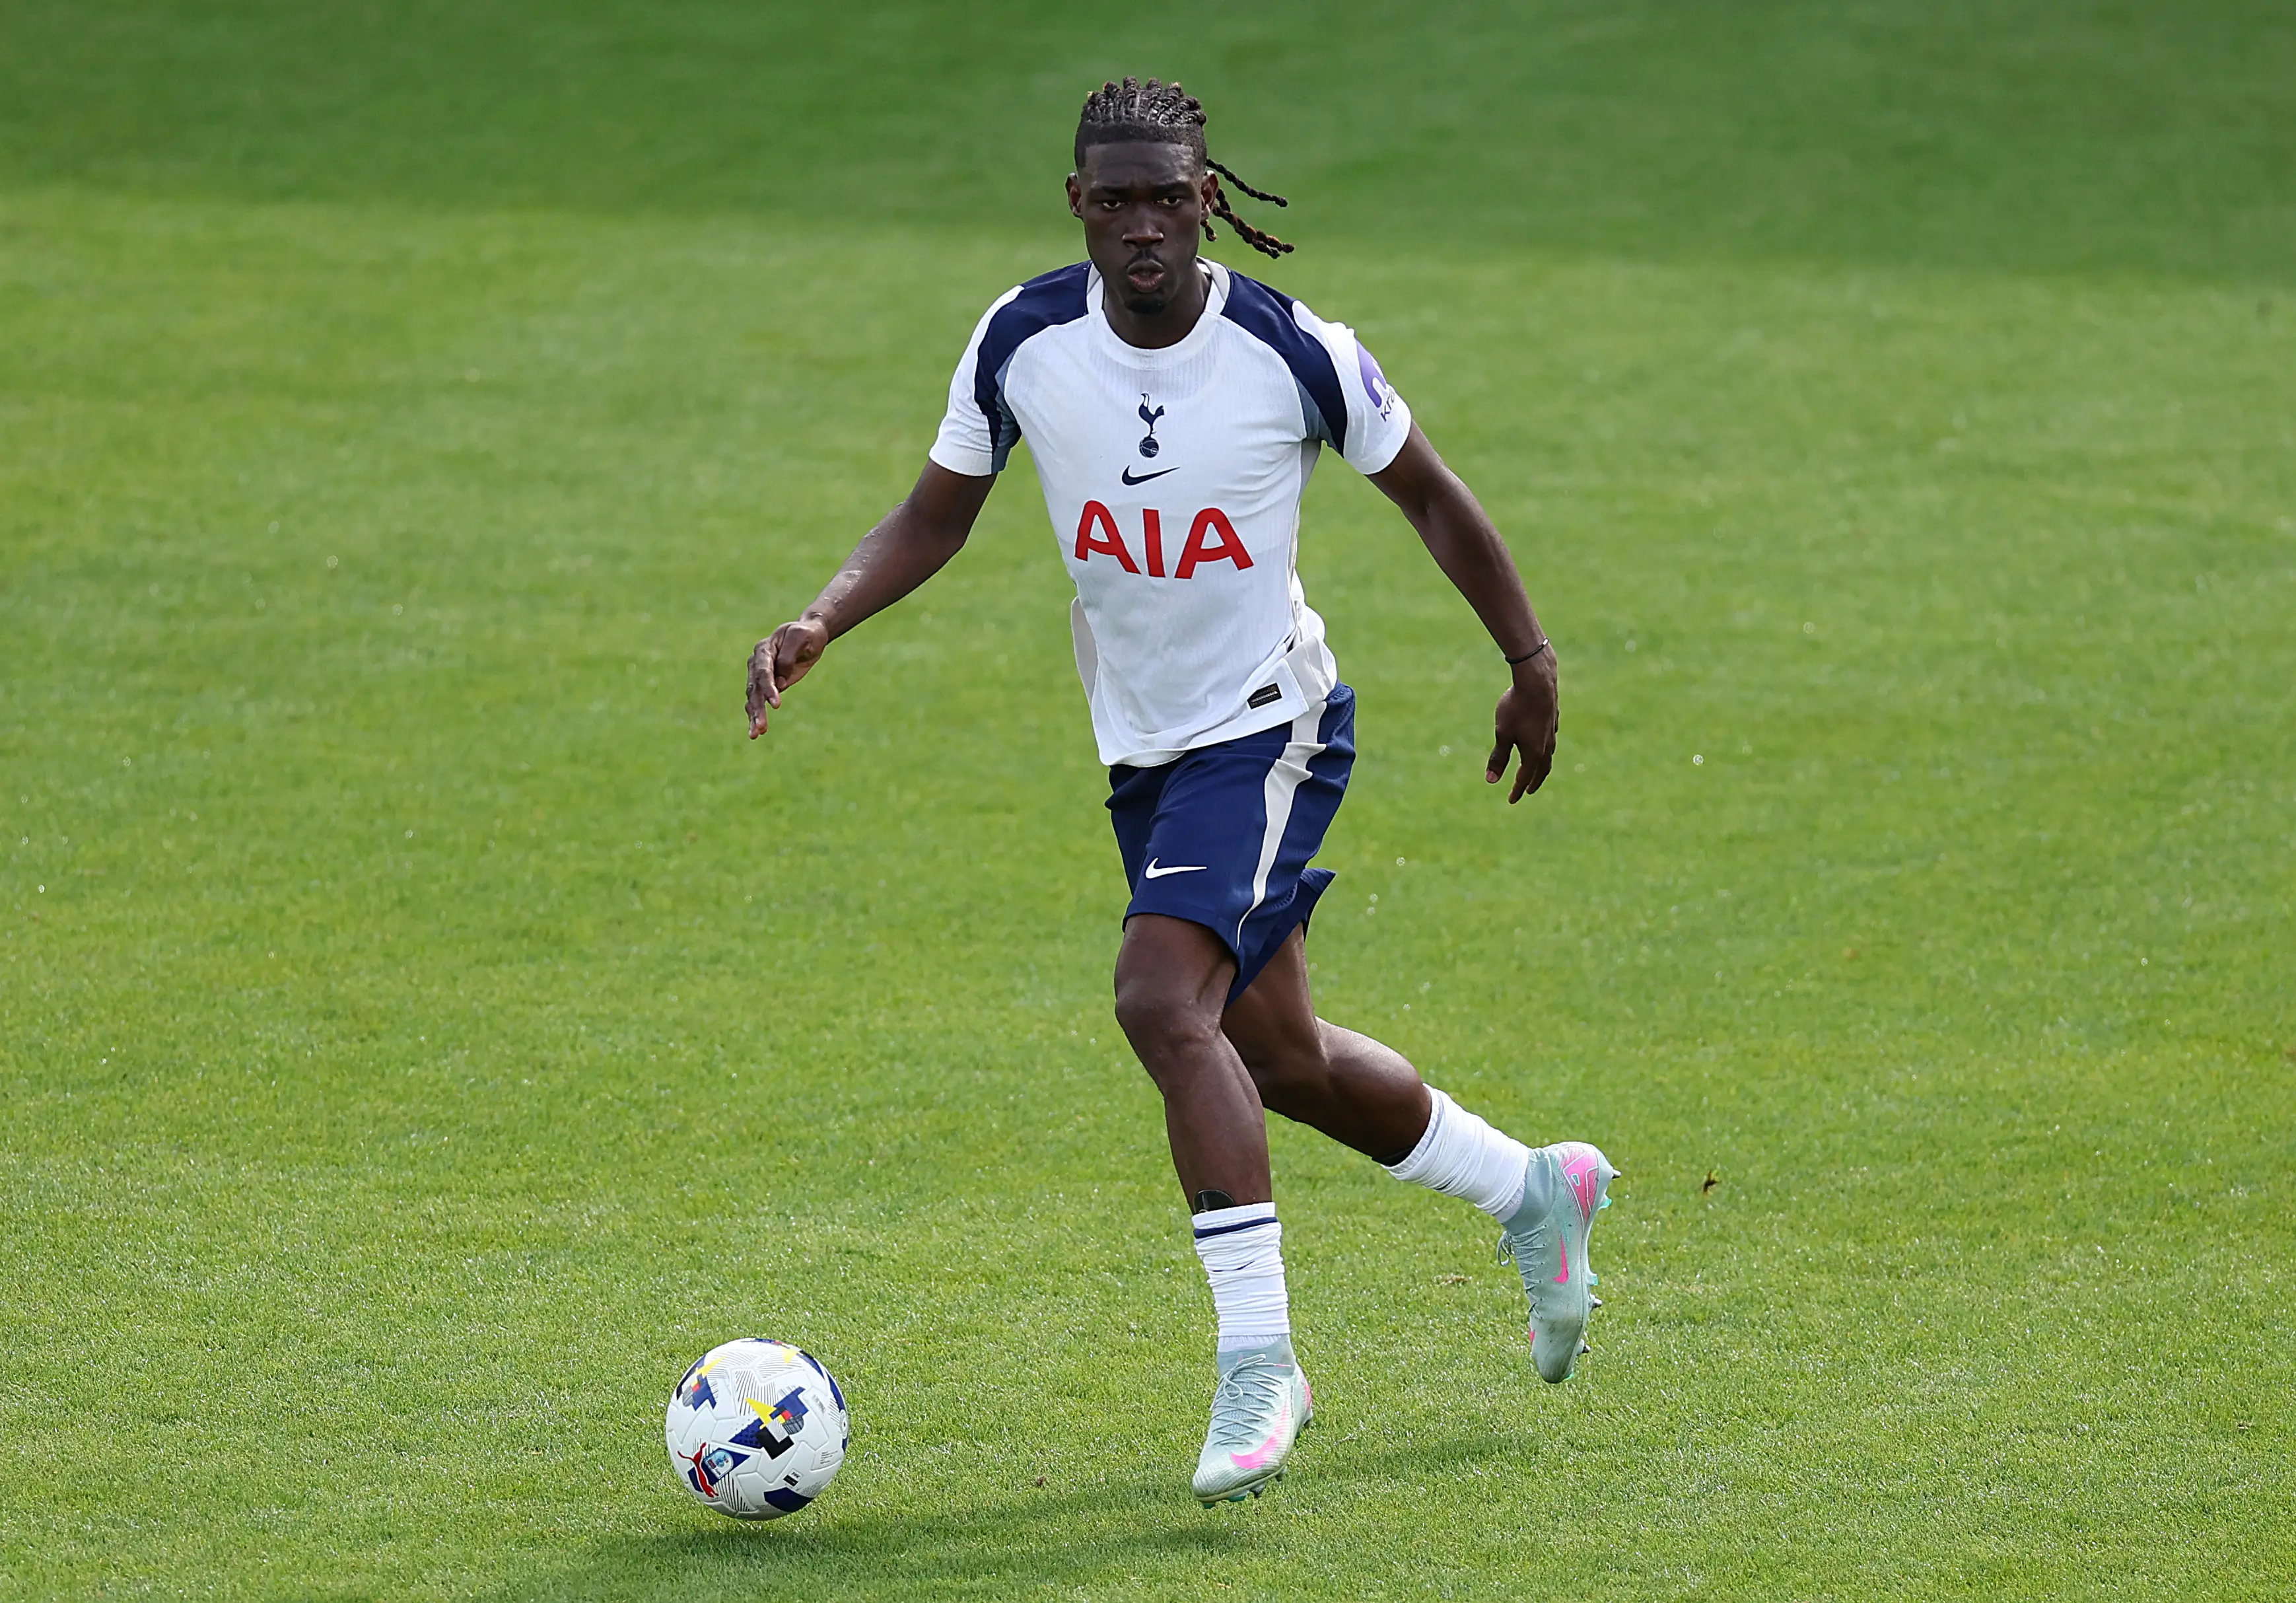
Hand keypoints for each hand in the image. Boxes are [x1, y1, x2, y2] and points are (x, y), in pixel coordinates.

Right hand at [746, 618, 828, 736]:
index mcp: (763, 649)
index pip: (763, 672)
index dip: (768, 688)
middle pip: (755, 688)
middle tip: (761, 726)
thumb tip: (780, 682)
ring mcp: (760, 676)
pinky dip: (756, 715)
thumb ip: (788, 657)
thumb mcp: (801, 637)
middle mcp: (757, 664)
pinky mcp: (768, 686)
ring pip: (753, 698)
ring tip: (756, 734)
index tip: (776, 705)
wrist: (809, 636)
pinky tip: (756, 731)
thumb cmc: (806, 634)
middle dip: (758, 708)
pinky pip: (758, 701)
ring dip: (754, 716)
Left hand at [1485, 649, 1558, 802]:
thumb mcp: (1502, 734)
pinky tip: (1542, 743)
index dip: (1517, 790)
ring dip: (1541, 767)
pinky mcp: (1553, 719)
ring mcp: (1552, 732)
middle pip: (1541, 770)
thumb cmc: (1517, 708)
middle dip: (1533, 782)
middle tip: (1527, 791)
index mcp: (1534, 753)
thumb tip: (1491, 781)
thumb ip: (1498, 758)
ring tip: (1536, 770)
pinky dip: (1545, 749)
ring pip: (1548, 756)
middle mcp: (1546, 746)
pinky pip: (1550, 741)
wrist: (1538, 681)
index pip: (1525, 778)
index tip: (1511, 800)